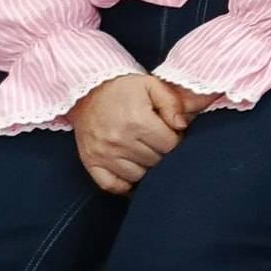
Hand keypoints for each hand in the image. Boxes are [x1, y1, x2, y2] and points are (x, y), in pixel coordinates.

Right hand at [68, 75, 188, 193]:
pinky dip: (124, 184)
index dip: (177, 140)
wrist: (87, 91)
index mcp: (137, 120)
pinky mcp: (90, 162)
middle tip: (158, 141)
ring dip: (146, 167)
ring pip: (138, 176)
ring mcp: (103, 153)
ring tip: (145, 151)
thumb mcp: (152, 85)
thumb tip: (183, 125)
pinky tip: (131, 171)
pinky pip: (112, 185)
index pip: (171, 145)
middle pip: (156, 161)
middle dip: (163, 153)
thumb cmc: (123, 89)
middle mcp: (119, 139)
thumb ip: (173, 103)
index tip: (172, 133)